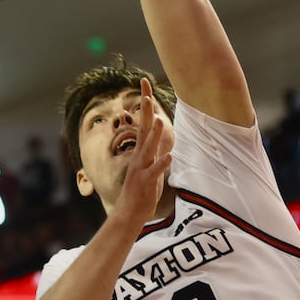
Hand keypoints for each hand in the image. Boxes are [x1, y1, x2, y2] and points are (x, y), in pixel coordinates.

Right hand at [115, 79, 173, 222]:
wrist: (129, 213)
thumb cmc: (141, 190)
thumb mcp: (150, 166)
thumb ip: (156, 151)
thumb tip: (165, 137)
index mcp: (141, 152)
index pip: (143, 123)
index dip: (145, 105)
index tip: (145, 85)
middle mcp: (139, 157)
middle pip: (142, 129)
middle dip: (144, 112)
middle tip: (146, 93)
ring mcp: (141, 169)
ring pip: (148, 148)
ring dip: (153, 134)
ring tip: (157, 119)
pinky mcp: (145, 182)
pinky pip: (155, 171)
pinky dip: (161, 163)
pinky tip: (169, 156)